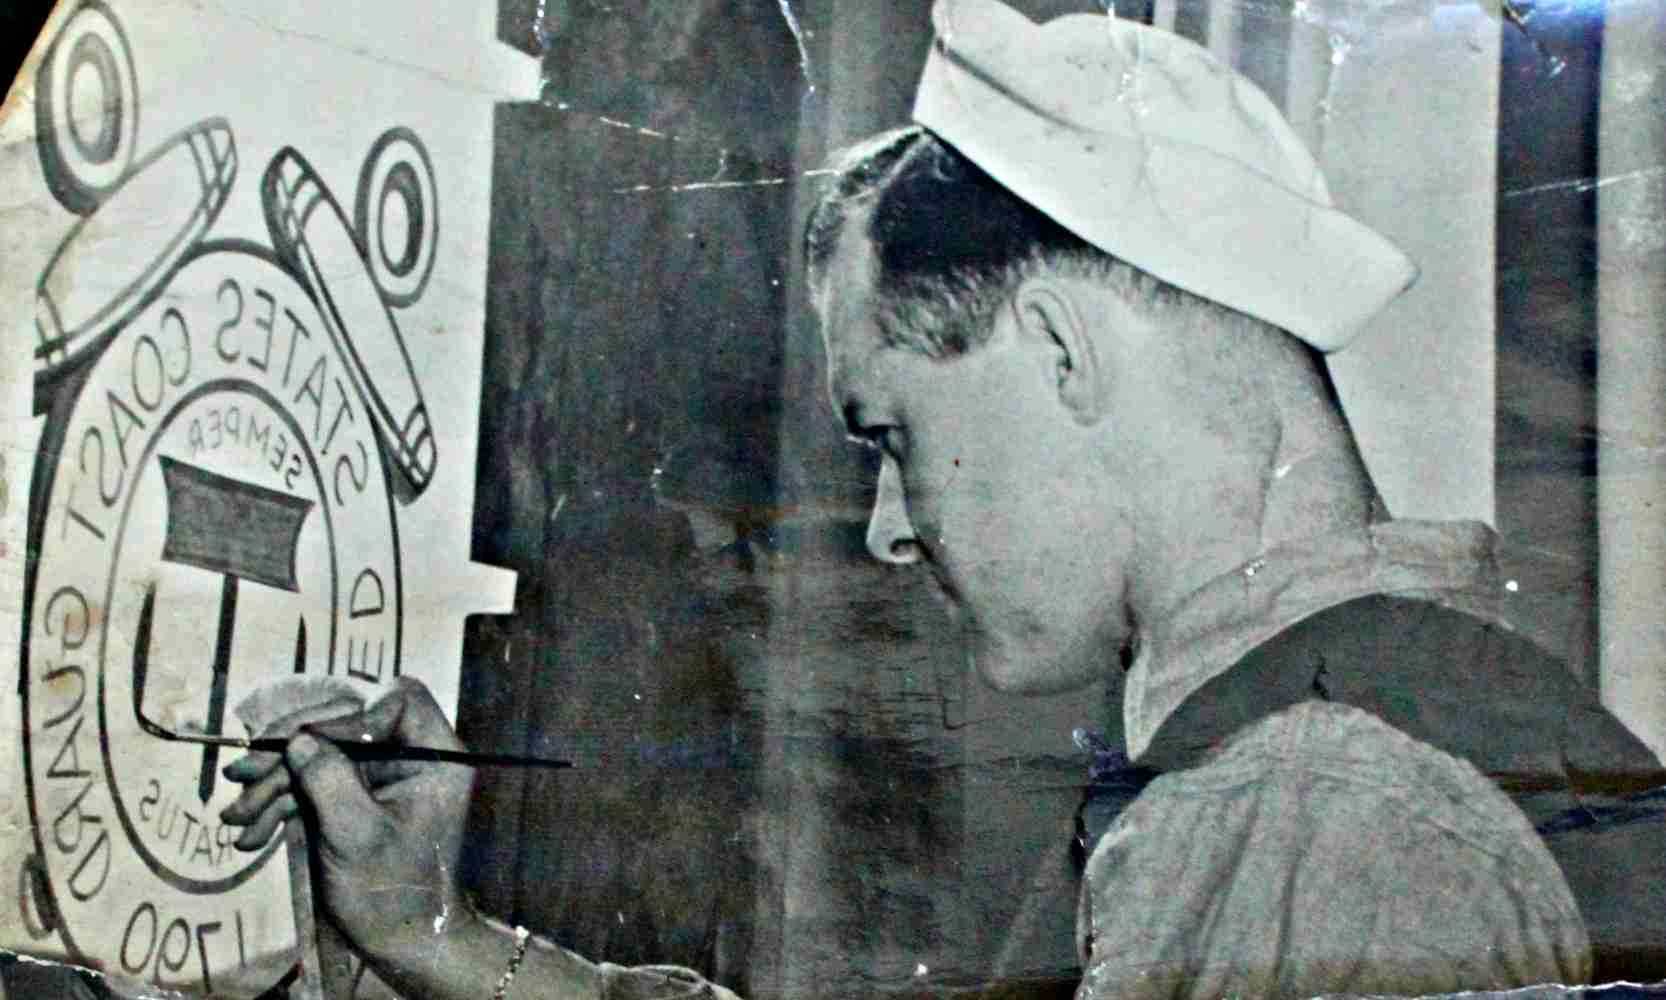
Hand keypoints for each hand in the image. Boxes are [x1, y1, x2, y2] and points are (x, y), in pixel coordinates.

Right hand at [219, 677, 477, 970]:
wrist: (399, 941)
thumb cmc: (393, 892)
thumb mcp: (359, 835)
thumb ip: (330, 780)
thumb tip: (299, 738)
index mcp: (434, 756)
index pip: (396, 700)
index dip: (348, 713)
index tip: (305, 742)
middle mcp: (409, 755)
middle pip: (346, 722)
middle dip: (290, 749)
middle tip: (243, 771)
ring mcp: (377, 774)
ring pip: (321, 753)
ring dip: (273, 783)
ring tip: (236, 815)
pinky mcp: (351, 795)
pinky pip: (312, 782)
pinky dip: (279, 805)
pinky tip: (250, 834)